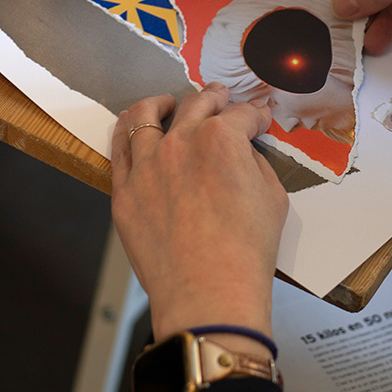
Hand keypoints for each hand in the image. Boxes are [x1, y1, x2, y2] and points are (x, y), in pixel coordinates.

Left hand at [111, 84, 288, 348]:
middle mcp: (180, 143)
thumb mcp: (273, 199)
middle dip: (213, 98)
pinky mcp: (124, 193)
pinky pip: (119, 151)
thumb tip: (245, 154)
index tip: (257, 119)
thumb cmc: (245, 253)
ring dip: (160, 104)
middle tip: (220, 97)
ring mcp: (146, 166)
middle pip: (195, 106)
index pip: (241, 116)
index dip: (254, 115)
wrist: (209, 294)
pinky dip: (125, 132)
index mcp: (221, 139)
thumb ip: (255, 164)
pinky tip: (131, 127)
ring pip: (144, 116)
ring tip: (166, 103)